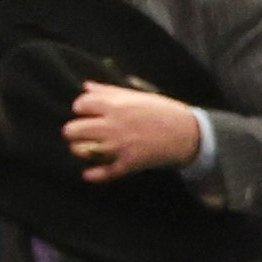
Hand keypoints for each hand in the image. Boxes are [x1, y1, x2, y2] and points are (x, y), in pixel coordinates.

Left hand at [63, 81, 206, 180]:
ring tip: (86, 147)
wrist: (188, 134)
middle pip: (73, 130)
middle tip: (82, 131)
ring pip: (82, 151)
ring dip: (81, 150)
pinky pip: (105, 172)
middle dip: (74, 130)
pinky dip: (94, 175)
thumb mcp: (136, 95)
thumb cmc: (162, 110)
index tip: (87, 111)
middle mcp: (112, 125)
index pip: (79, 105)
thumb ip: (108, 91)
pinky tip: (88, 173)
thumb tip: (86, 87)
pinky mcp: (129, 163)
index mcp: (114, 106)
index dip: (81, 108)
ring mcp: (119, 146)